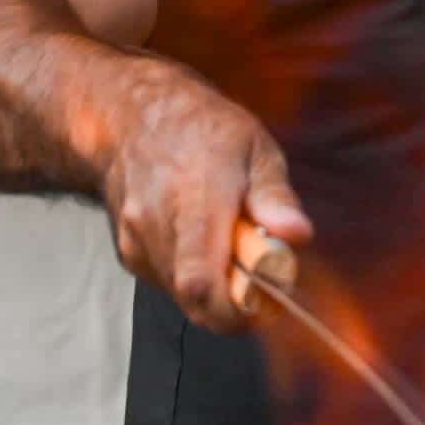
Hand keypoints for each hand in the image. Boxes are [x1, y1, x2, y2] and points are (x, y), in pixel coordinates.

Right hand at [94, 56, 310, 332]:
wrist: (129, 114)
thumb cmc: (199, 126)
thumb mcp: (254, 146)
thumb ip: (274, 195)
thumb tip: (297, 234)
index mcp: (193, 200)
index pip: (203, 283)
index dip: (239, 309)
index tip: (272, 303)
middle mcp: (156, 226)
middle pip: (195, 299)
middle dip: (235, 302)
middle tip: (261, 279)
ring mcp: (136, 241)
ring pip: (182, 295)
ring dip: (216, 288)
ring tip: (233, 249)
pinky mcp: (128, 252)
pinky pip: (168, 282)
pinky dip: (194, 276)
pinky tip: (204, 243)